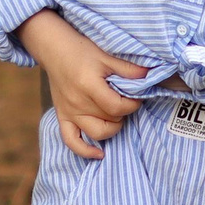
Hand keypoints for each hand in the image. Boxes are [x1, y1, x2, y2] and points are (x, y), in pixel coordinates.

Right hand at [19, 9, 149, 159]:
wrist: (54, 50)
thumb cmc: (81, 50)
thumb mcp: (107, 56)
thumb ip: (128, 69)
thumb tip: (150, 77)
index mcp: (89, 86)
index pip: (117, 107)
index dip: (132, 105)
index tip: (137, 97)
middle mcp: (77, 103)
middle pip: (109, 120)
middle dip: (124, 113)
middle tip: (126, 102)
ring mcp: (69, 112)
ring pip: (96, 133)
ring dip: (112, 128)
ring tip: (117, 117)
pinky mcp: (62, 117)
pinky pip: (71, 141)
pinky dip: (85, 150)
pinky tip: (99, 154)